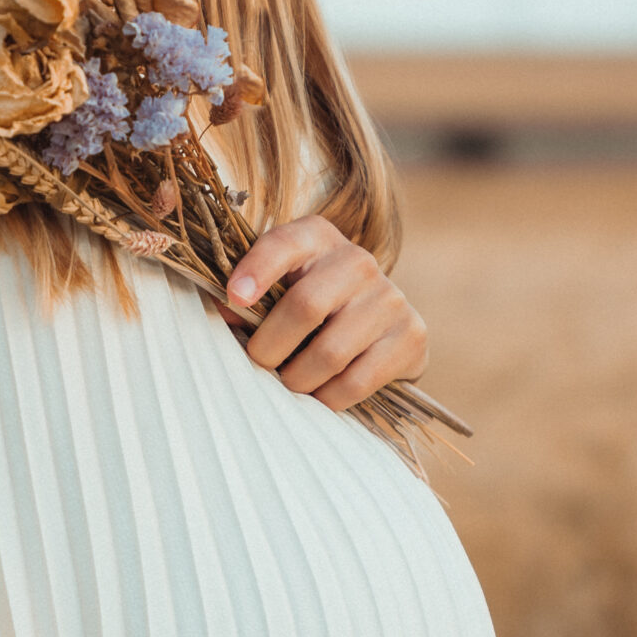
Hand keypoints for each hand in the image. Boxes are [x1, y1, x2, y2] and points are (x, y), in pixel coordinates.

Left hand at [226, 217, 428, 412]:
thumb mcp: (281, 286)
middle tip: (260, 364)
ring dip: (297, 379)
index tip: (234, 298)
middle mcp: (358, 261)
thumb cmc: (312, 303)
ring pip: (329, 352)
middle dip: (270, 347)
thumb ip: (250, 296)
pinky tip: (318, 396)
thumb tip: (225, 313)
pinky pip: (357, 381)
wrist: (378, 322)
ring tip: (288, 383)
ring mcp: (390, 298)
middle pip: (305, 306)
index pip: (284, 244)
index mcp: (317, 238)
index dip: (257, 269)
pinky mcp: (411, 336)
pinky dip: (327, 398)